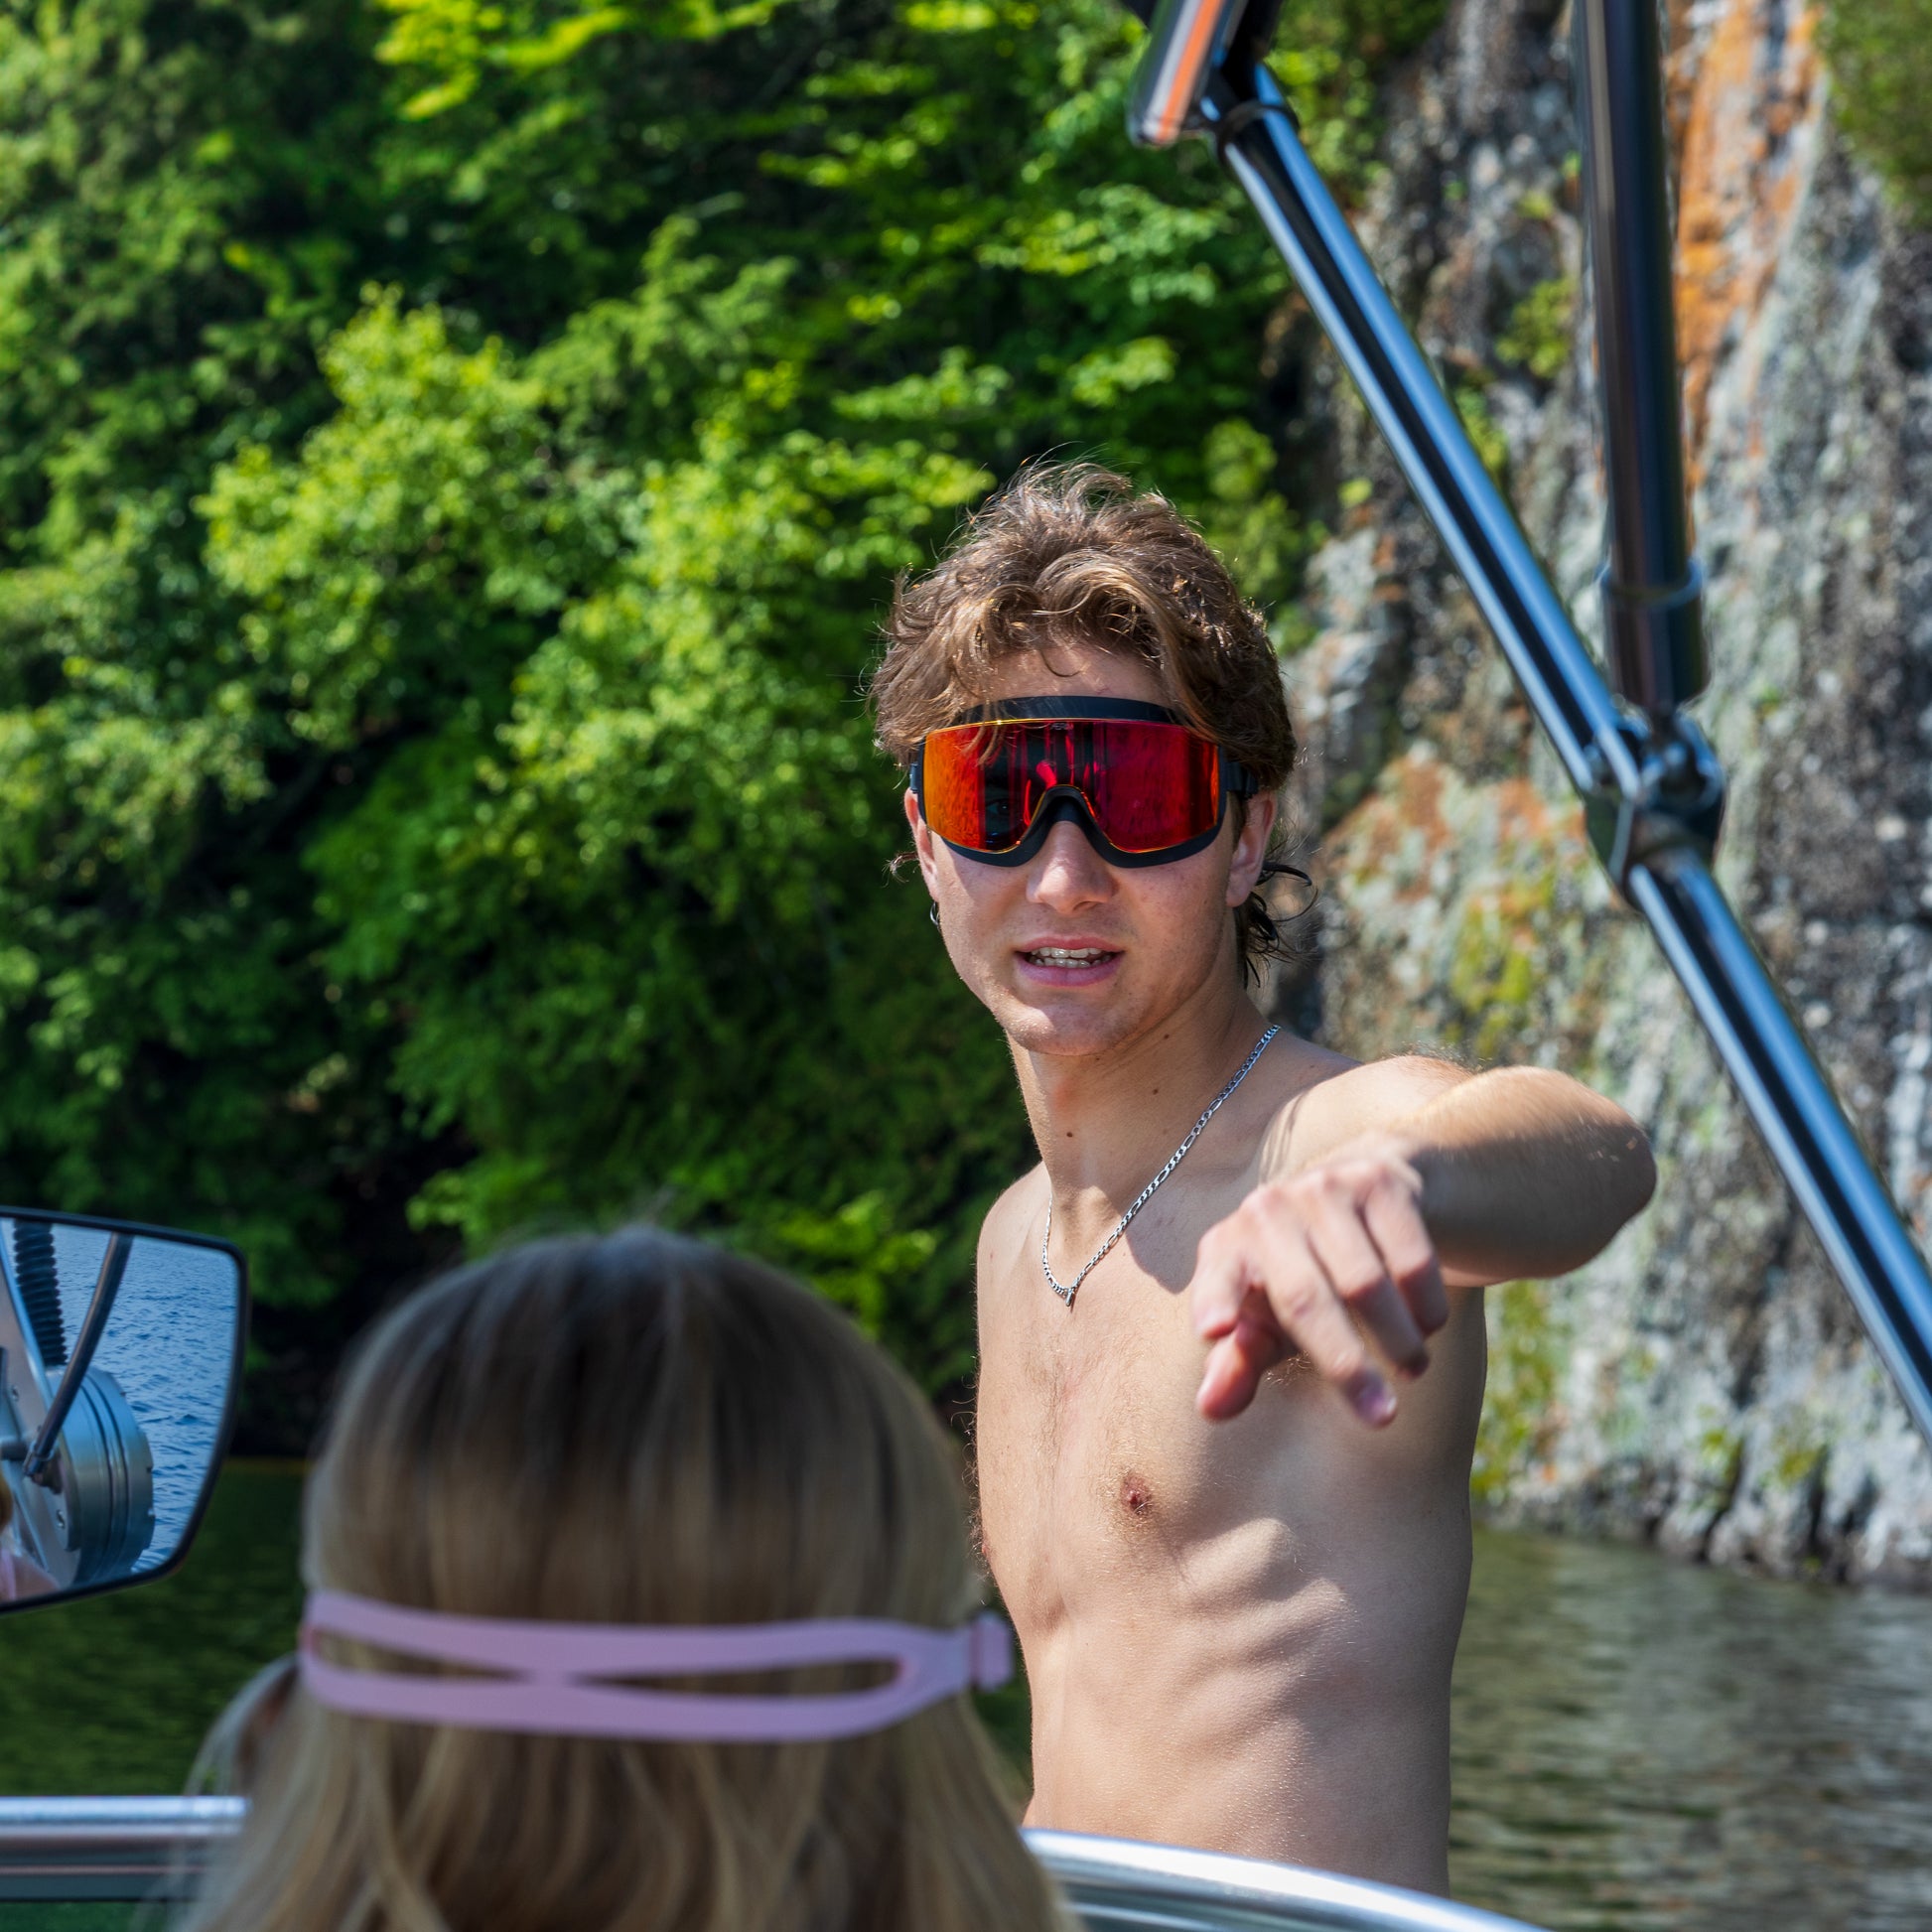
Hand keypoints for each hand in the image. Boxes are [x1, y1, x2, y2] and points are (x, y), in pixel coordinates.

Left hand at [1188, 1140, 1448, 1425]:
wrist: (1360, 1197)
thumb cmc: (1298, 1278)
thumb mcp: (1267, 1322)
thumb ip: (1238, 1364)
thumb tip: (1211, 1408)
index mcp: (1228, 1248)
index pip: (1217, 1276)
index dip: (1215, 1298)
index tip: (1214, 1329)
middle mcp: (1266, 1211)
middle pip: (1305, 1297)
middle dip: (1346, 1365)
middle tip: (1383, 1417)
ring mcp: (1321, 1189)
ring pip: (1365, 1282)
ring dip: (1397, 1338)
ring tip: (1412, 1368)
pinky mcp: (1376, 1180)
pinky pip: (1410, 1259)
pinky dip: (1425, 1303)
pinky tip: (1427, 1323)